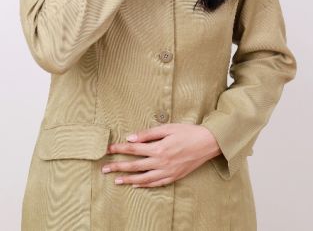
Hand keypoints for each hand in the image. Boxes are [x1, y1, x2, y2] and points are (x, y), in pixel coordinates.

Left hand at [101, 123, 221, 187]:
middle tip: (105, 169)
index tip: (108, 149)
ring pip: (143, 178)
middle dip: (118, 167)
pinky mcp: (173, 177)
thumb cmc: (188, 132)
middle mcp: (161, 162)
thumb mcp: (168, 128)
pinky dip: (144, 185)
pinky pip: (155, 183)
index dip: (119, 149)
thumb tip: (130, 138)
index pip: (133, 149)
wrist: (208, 143)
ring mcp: (167, 171)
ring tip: (117, 180)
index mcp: (159, 148)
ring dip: (128, 179)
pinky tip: (136, 185)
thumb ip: (148, 134)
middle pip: (134, 166)